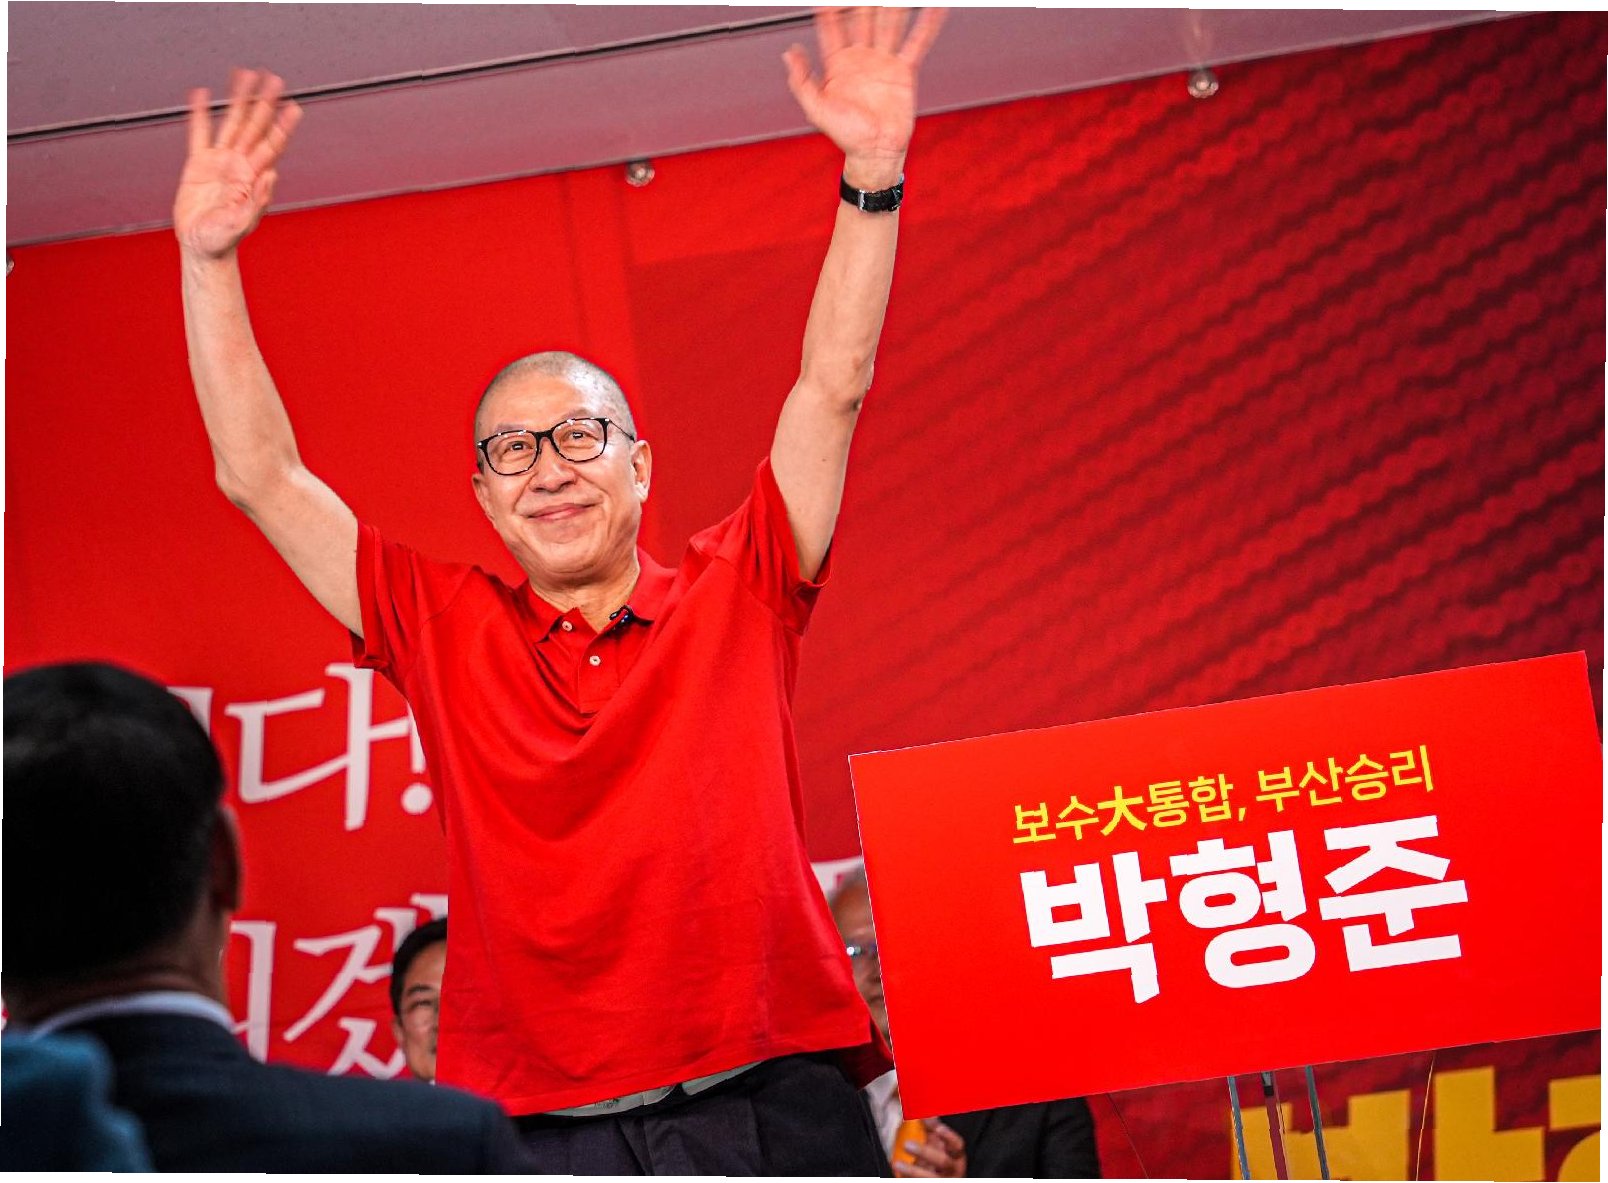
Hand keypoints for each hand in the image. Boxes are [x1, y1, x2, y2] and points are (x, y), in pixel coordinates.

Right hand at [174, 69, 301, 258]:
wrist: (201, 247)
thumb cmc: (223, 240)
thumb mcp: (241, 223)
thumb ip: (257, 200)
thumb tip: (271, 175)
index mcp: (253, 177)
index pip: (271, 145)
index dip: (282, 125)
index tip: (294, 106)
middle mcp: (240, 164)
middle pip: (253, 126)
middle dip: (263, 102)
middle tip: (273, 78)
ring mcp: (219, 162)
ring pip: (230, 123)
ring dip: (238, 99)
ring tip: (243, 75)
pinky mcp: (198, 164)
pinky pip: (199, 133)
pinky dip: (200, 113)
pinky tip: (203, 94)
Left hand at [783, 7, 945, 188]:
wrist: (875, 153)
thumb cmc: (846, 136)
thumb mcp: (815, 109)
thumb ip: (801, 80)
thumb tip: (790, 53)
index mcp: (838, 64)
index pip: (832, 27)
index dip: (831, 8)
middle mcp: (861, 58)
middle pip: (863, 18)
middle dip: (864, 1)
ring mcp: (883, 61)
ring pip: (889, 23)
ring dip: (894, 5)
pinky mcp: (904, 70)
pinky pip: (917, 42)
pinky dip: (926, 24)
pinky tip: (934, 7)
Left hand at [893, 1117, 966, 1177]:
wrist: (942, 1181)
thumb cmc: (940, 1161)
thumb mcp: (938, 1145)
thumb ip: (932, 1129)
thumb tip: (924, 1112)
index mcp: (956, 1156)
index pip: (957, 1145)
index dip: (948, 1136)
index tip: (937, 1127)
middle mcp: (954, 1170)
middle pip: (943, 1161)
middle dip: (925, 1152)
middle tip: (907, 1144)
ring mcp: (943, 1181)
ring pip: (931, 1178)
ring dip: (913, 1171)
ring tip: (898, 1164)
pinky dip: (910, 1180)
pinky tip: (900, 1175)